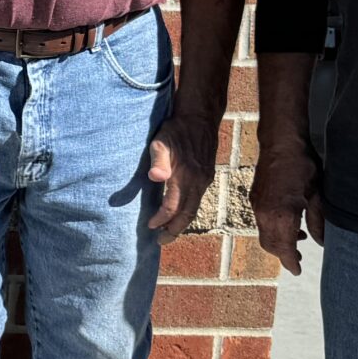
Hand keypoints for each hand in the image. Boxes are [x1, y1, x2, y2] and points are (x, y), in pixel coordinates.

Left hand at [145, 117, 217, 241]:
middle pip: (187, 214)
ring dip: (181, 222)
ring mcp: (204, 179)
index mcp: (186, 177)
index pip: (173, 207)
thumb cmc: (176, 129)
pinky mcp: (207, 175)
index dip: (161, 219)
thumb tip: (155, 178)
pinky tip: (179, 211)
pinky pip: (198, 199)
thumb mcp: (161, 142)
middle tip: (161, 242)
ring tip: (169, 231)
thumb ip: (158, 161)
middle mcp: (198, 182)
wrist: (200, 116)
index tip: (150, 226)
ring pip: (194, 208)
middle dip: (174, 230)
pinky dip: (188, 210)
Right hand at [251, 144, 324, 275]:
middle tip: (298, 258)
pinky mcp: (255, 199)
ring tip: (298, 238)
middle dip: (283, 255)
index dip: (291, 262)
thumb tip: (323, 241)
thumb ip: (319, 221)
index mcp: (282, 215)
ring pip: (264, 235)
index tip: (297, 270)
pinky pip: (261, 222)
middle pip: (270, 246)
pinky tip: (288, 221)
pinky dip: (273, 229)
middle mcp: (265, 214)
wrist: (280, 143)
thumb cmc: (302, 166)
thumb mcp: (318, 195)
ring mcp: (257, 206)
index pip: (284, 249)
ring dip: (278, 242)